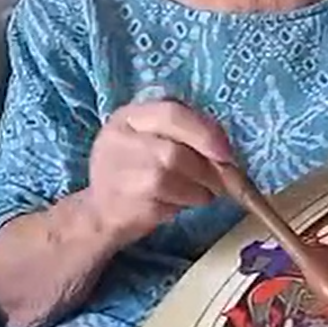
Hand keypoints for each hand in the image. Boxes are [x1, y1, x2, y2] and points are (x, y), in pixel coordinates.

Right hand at [85, 98, 233, 245]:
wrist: (100, 213)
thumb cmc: (136, 172)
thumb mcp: (151, 139)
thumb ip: (183, 133)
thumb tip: (225, 148)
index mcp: (129, 116)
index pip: (172, 113)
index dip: (205, 131)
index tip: (227, 152)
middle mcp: (120, 140)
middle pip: (176, 151)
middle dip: (208, 167)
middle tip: (224, 178)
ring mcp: (121, 173)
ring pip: (175, 176)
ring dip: (201, 187)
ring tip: (202, 191)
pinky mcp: (128, 203)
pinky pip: (171, 201)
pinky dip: (188, 202)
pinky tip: (183, 202)